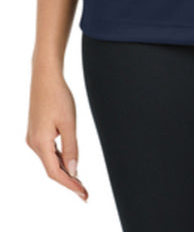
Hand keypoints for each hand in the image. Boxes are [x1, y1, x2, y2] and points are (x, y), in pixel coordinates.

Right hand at [25, 67, 88, 200]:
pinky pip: (47, 151)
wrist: (45, 76)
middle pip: (51, 168)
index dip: (70, 185)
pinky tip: (68, 163)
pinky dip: (58, 159)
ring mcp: (33, 137)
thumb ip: (71, 148)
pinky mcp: (36, 132)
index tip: (83, 193)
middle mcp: (33, 143)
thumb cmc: (58, 96)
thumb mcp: (69, 123)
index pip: (55, 173)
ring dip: (64, 170)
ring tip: (79, 181)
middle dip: (68, 181)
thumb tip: (74, 171)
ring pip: (49, 160)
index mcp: (40, 143)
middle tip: (84, 192)